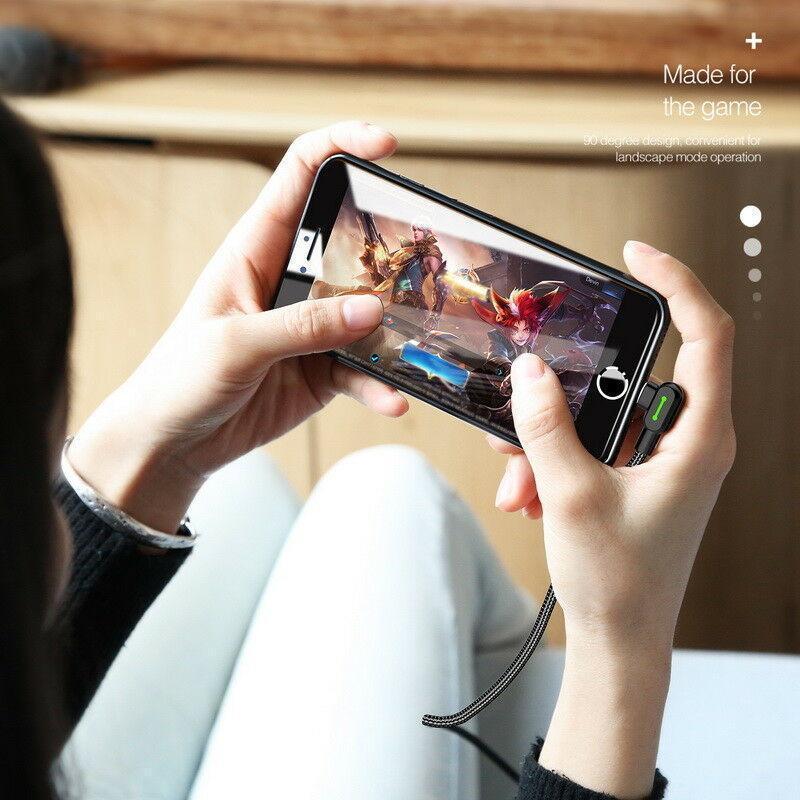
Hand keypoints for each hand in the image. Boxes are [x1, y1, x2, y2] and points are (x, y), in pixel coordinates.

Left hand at [70, 122, 407, 531]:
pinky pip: (363, 369)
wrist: (174, 441)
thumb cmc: (180, 378)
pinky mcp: (322, 369)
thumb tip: (370, 311)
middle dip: (392, 245)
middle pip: (351, 242)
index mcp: (256, 248)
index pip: (300, 174)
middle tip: (427, 256)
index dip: (341, 146)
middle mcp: (290, 280)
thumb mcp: (235, 343)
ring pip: (369, 311)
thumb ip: (303, 326)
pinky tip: (394, 399)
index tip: (386, 144)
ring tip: (419, 341)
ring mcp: (311, 326)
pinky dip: (380, 384)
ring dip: (396, 326)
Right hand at [490, 241, 734, 796]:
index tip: (636, 255)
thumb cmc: (618, 581)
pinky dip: (556, 458)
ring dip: (551, 436)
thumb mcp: (569, 494)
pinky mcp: (639, 475)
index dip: (676, 282)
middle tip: (526, 401)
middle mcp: (689, 440)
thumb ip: (546, 425)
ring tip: (519, 476)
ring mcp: (663, 458)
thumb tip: (530, 372)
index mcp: (698, 438)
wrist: (621, 641)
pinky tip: (527, 492)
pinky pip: (593, 443)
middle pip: (630, 376)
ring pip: (602, 413)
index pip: (706, 334)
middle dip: (568, 391)